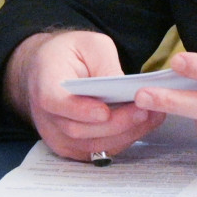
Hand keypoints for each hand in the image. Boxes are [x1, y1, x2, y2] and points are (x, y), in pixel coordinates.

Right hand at [4, 30, 164, 160]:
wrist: (49, 68)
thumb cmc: (70, 53)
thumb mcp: (91, 45)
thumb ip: (106, 66)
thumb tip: (124, 88)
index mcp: (45, 83)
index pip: (56, 102)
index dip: (80, 111)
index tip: (104, 111)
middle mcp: (46, 115)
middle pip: (78, 129)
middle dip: (115, 123)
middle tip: (143, 111)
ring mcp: (57, 135)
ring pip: (90, 145)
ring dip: (124, 134)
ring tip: (151, 117)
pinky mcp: (70, 146)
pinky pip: (96, 151)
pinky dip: (121, 140)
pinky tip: (142, 125)